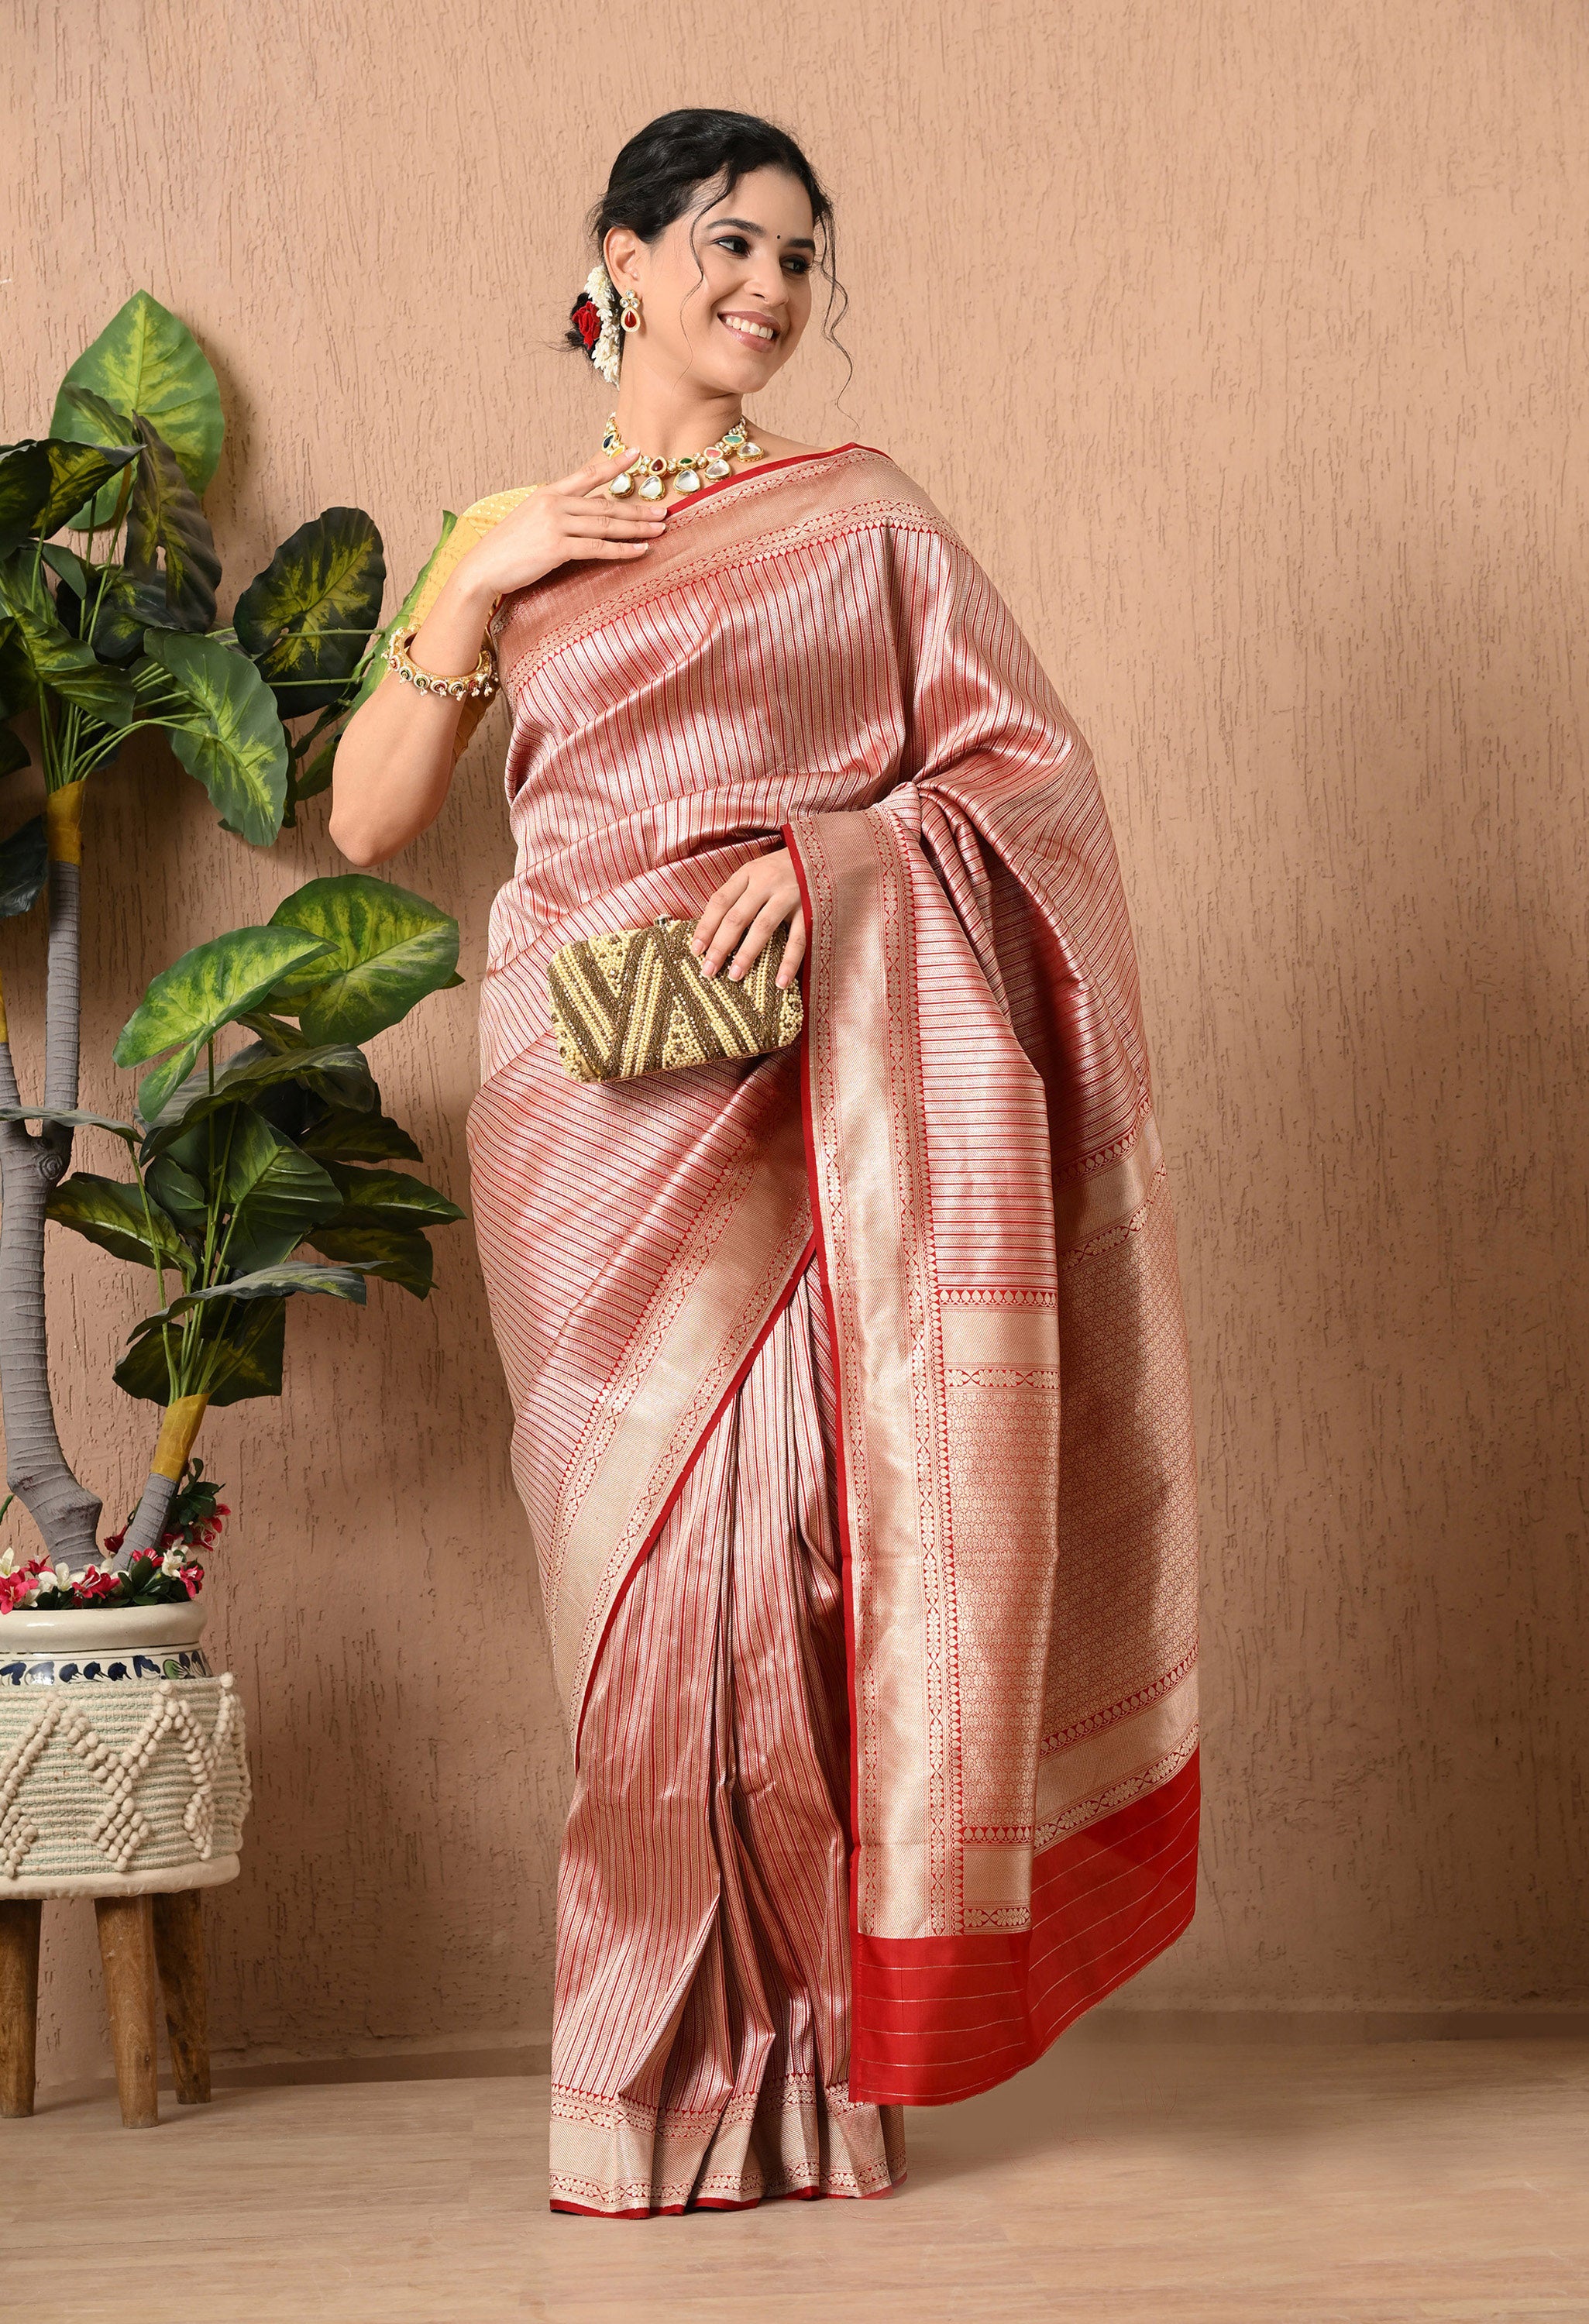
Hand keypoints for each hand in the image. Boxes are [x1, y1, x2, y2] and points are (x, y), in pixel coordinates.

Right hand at [453, 451, 666, 601]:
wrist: (483, 566)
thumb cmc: (508, 547)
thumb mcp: (532, 519)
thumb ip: (558, 511)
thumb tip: (586, 509)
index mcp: (549, 493)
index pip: (588, 474)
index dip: (614, 465)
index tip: (636, 454)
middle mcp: (555, 503)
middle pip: (606, 504)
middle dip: (638, 508)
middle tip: (665, 510)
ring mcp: (556, 524)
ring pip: (606, 524)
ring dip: (637, 528)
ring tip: (660, 529)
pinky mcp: (557, 548)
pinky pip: (597, 548)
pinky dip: (622, 550)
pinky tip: (641, 551)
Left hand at [690, 849, 805, 988]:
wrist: (827, 852)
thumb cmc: (785, 869)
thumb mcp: (758, 872)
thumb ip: (739, 894)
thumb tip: (713, 930)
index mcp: (748, 873)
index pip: (720, 901)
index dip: (706, 927)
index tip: (695, 950)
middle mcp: (766, 882)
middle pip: (736, 916)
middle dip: (720, 945)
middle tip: (708, 970)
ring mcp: (789, 895)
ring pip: (762, 928)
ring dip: (746, 954)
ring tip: (734, 976)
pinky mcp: (811, 908)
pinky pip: (798, 939)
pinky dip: (789, 962)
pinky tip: (780, 982)